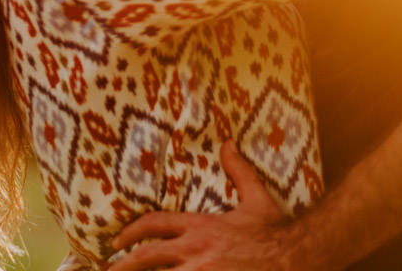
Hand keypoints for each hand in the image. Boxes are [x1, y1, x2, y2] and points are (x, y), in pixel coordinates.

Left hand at [105, 141, 303, 270]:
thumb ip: (238, 172)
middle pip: (146, 257)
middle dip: (123, 264)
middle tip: (107, 268)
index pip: (155, 224)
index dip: (131, 231)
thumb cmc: (275, 233)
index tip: (116, 241)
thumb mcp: (256, 198)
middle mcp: (194, 250)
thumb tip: (227, 144)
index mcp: (200, 226)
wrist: (294, 256)